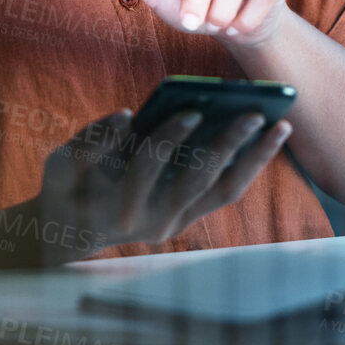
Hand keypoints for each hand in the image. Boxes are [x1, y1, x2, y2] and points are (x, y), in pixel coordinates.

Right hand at [33, 106, 292, 261]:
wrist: (72, 234)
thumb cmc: (67, 189)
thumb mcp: (63, 163)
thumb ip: (91, 141)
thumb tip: (125, 117)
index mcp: (118, 204)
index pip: (149, 168)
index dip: (168, 139)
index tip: (191, 110)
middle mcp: (154, 220)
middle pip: (198, 180)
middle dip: (227, 145)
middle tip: (253, 113)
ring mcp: (176, 222)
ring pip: (224, 190)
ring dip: (255, 159)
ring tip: (281, 126)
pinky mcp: (189, 218)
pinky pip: (226, 191)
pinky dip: (250, 165)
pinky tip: (268, 140)